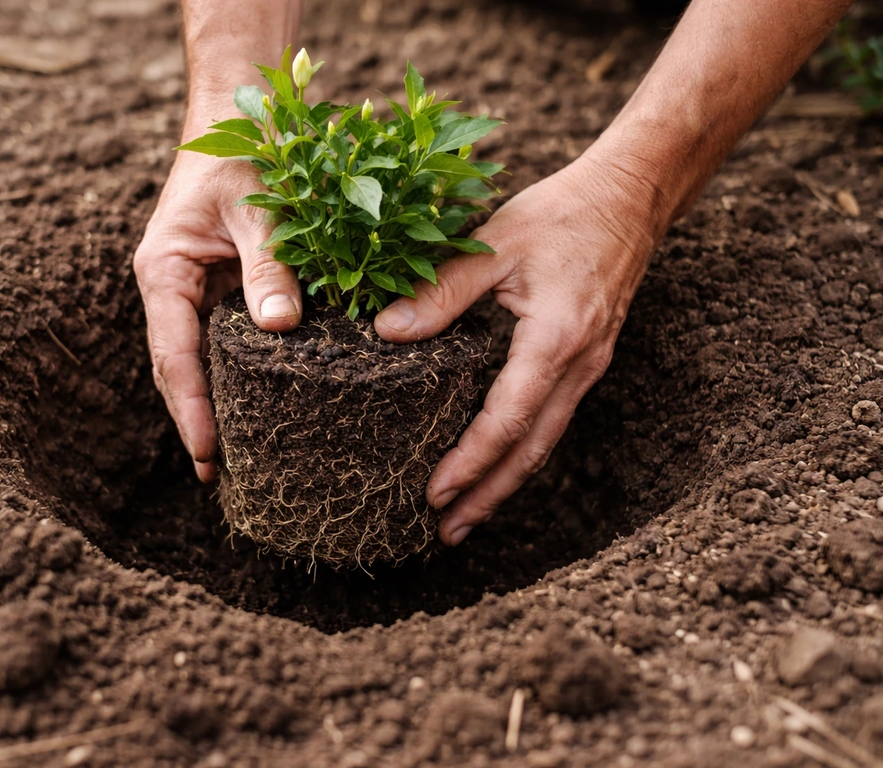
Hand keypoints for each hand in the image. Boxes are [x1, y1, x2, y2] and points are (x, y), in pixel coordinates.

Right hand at [133, 151, 301, 481]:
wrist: (241, 116)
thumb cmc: (245, 151)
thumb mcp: (259, 207)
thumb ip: (270, 264)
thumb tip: (282, 327)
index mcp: (164, 271)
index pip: (173, 356)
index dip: (190, 409)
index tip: (208, 456)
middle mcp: (174, 289)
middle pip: (180, 369)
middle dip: (198, 421)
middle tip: (222, 478)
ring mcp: (197, 291)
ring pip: (202, 360)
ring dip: (217, 405)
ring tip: (239, 458)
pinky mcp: (223, 288)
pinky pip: (227, 340)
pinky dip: (242, 374)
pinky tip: (263, 405)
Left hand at [373, 154, 659, 544]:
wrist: (630, 199)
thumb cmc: (561, 215)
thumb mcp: (495, 244)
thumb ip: (442, 292)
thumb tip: (388, 332)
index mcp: (555, 340)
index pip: (509, 420)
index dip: (471, 462)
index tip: (435, 495)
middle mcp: (579, 365)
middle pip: (532, 450)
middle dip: (488, 496)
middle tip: (446, 533)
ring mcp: (589, 368)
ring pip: (545, 442)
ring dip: (505, 483)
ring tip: (466, 518)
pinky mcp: (587, 361)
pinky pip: (552, 419)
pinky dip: (522, 452)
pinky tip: (497, 466)